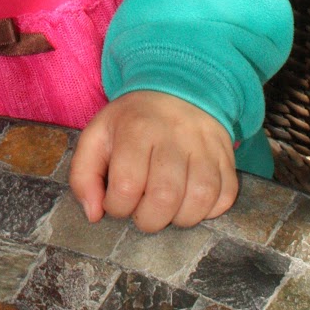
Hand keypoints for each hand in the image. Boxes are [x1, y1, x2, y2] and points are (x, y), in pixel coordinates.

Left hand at [69, 90, 237, 232]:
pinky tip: (191, 201)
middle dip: (149, 219)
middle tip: (143, 212)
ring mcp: (205, 146)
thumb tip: (94, 214)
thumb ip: (83, 175)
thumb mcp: (97, 136)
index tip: (117, 200)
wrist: (176, 90)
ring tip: (167, 209)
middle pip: (165, 197)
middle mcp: (174, 135)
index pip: (126, 186)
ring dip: (180, 218)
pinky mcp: (226, 156)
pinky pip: (225, 196)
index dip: (117, 206)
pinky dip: (209, 210)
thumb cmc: (133, 121)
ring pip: (199, 198)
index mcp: (137, 129)